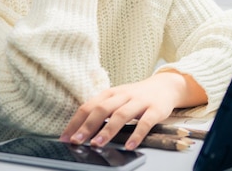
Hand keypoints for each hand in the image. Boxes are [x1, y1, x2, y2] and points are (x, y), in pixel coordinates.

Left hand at [60, 72, 206, 149]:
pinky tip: (130, 145)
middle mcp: (123, 95)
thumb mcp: (118, 98)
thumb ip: (102, 110)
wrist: (165, 85)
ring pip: (121, 114)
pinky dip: (137, 134)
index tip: (66, 137)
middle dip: (88, 126)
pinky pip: (145, 122)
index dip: (76, 122)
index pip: (89, 106)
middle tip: (77, 141)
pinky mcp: (155, 109)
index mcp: (111, 93)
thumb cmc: (137, 96)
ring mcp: (139, 102)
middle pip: (102, 109)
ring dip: (108, 130)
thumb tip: (81, 130)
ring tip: (97, 144)